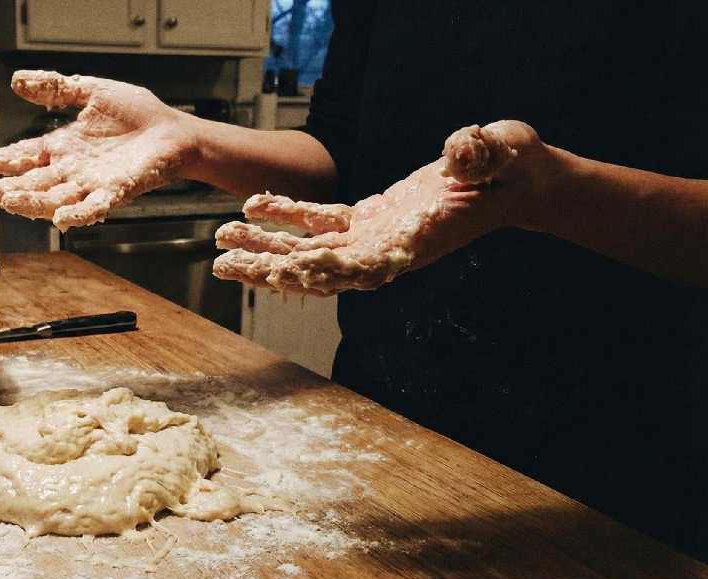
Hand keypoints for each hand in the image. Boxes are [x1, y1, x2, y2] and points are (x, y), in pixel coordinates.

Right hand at [0, 71, 197, 230]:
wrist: (174, 130)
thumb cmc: (138, 114)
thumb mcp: (92, 92)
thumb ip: (57, 89)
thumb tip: (18, 80)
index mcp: (62, 147)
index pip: (21, 156)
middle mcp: (71, 170)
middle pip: (30, 183)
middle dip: (3, 188)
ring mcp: (91, 184)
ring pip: (54, 199)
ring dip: (30, 203)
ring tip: (8, 201)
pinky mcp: (116, 192)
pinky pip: (94, 207)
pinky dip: (78, 215)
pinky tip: (61, 220)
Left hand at [213, 120, 545, 295]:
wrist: (513, 176)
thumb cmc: (510, 167)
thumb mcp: (501, 152)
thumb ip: (479, 153)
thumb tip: (461, 149)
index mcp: (414, 243)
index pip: (362, 267)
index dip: (323, 272)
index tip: (287, 273)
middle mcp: (387, 250)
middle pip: (318, 270)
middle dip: (269, 268)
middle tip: (223, 265)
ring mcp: (374, 237)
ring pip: (309, 249)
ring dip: (265, 246)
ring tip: (222, 238)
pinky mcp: (369, 219)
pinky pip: (320, 221)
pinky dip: (286, 214)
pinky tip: (255, 204)